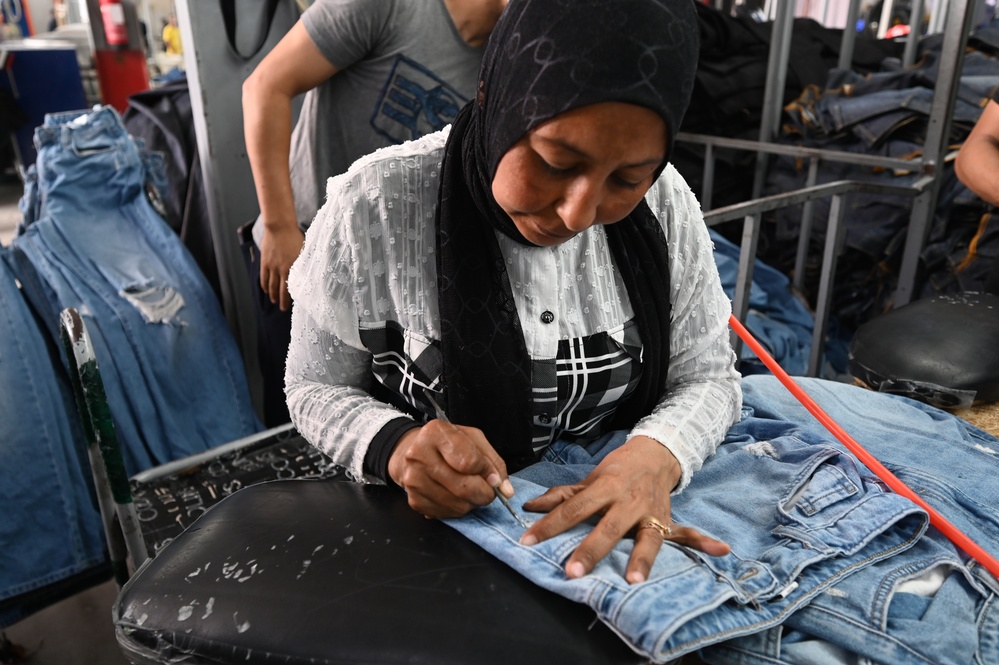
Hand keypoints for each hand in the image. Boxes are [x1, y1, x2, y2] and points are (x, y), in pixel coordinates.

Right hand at [259, 223, 304, 310]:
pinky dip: (264, 285)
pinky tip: (266, 290)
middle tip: (282, 309)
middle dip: (281, 300)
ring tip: (273, 301)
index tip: (293, 304)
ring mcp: (271, 266)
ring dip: (272, 294)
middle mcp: (281, 269)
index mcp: (293, 267)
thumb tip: (311, 271)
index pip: (291, 286)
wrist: (279, 227)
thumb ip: (305, 262)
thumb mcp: (304, 250)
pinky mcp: (265, 262)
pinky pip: (263, 277)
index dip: (291, 297)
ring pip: (271, 285)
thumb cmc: (294, 236)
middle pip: (280, 289)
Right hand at [388, 419, 512, 518]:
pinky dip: (458, 509)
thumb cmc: (447, 444)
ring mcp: (414, 480)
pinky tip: (456, 496)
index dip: (487, 472)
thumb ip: (493, 462)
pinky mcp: (414, 500)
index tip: (493, 477)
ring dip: (472, 503)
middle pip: (464, 487)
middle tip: (488, 490)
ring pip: (457, 505)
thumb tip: (505, 489)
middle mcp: (419, 456)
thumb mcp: (474, 440)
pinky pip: (447, 514)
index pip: (469, 461)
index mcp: (435, 433)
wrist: (413, 452)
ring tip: (470, 490)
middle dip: (484, 493)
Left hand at [519, 436, 729, 583]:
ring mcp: (650, 512)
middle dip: (590, 550)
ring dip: (641, 559)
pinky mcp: (668, 520)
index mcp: (604, 487)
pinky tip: (720, 551)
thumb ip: (561, 496)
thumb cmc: (617, 470)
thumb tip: (529, 508)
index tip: (528, 542)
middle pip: (606, 528)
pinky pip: (687, 533)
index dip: (549, 525)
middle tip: (572, 571)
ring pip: (646, 537)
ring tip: (633, 580)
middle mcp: (627, 501)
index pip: (572, 509)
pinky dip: (704, 541)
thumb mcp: (589, 479)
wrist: (655, 452)